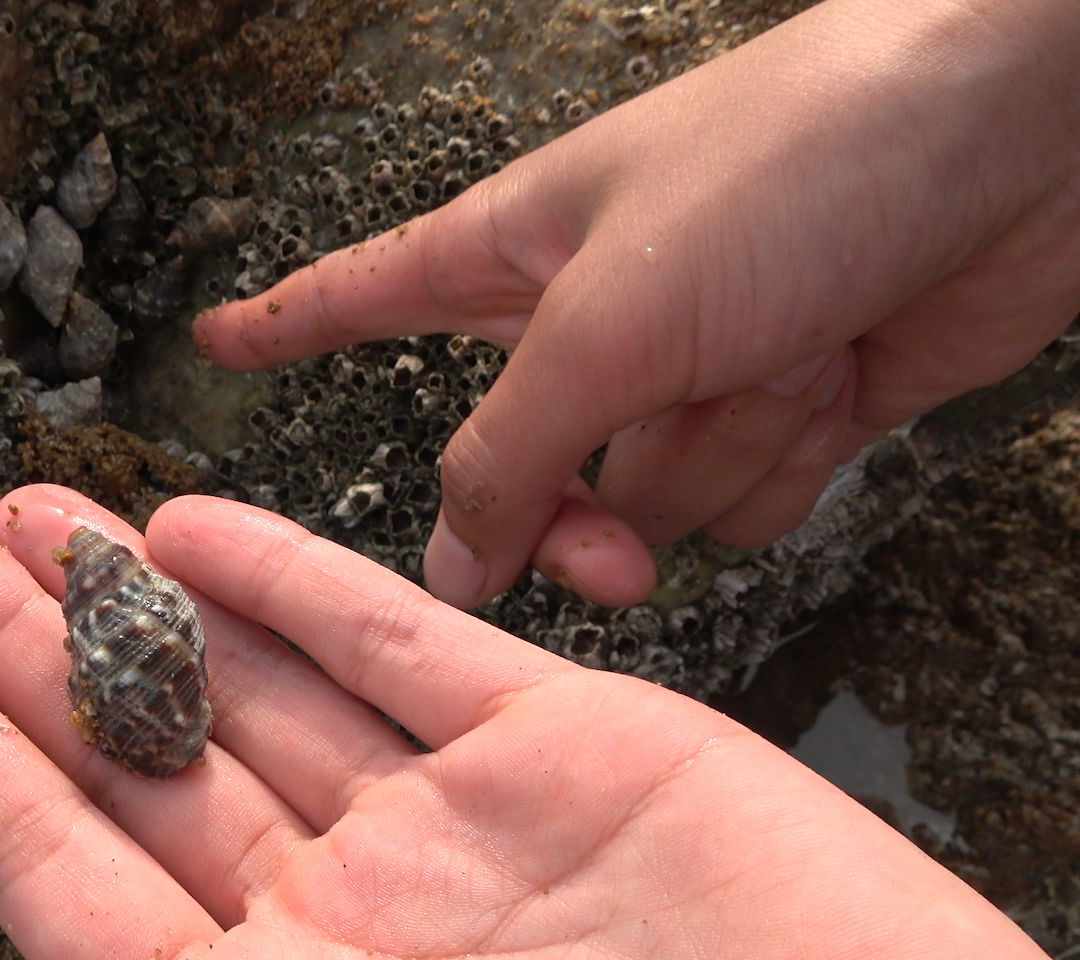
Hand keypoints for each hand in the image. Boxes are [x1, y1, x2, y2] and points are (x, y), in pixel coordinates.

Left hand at [0, 487, 1079, 959]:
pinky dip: (304, 581)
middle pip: (141, 758)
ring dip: (137, 591)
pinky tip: (206, 528)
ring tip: (27, 510)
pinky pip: (407, 646)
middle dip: (20, 646)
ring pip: (255, 682)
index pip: (62, 880)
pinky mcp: (585, 753)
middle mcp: (355, 935)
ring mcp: (464, 838)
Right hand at [195, 0, 1079, 608]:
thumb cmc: (795, 162)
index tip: (214, 341)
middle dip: (570, 511)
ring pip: (641, 504)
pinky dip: (791, 459)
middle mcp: (594, 321)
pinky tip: (835, 377)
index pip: (365, 293)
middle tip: (599, 538)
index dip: (286, 322)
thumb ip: (509, 456)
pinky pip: (743, 507)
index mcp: (516, 254)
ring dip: (714, 453)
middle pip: (519, 468)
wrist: (1012, 141)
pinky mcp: (785, 409)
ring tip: (779, 354)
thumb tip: (446, 564)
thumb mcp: (609, 317)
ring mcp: (689, 372)